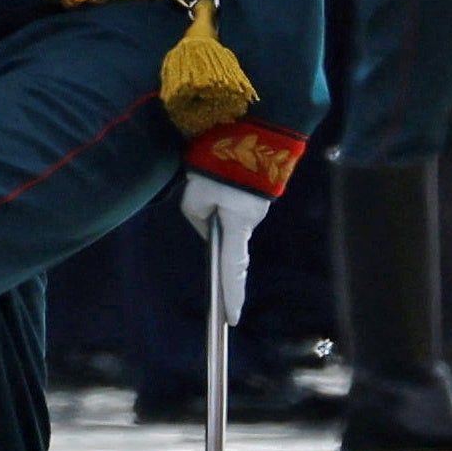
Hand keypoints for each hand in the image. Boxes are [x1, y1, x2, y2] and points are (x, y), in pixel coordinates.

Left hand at [181, 175, 272, 326]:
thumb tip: (205, 227)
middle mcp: (251, 221)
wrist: (254, 132)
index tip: (232, 318)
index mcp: (237, 225)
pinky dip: (222, 197)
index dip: (231, 294)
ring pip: (227, 219)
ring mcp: (255, 208)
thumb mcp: (196, 194)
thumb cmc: (221, 164)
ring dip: (214, 204)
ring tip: (207, 179)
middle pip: (227, 241)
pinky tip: (217, 179)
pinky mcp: (253, 196)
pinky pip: (233, 205)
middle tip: (205, 216)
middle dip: (213, 232)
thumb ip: (196, 216)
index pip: (232, 268)